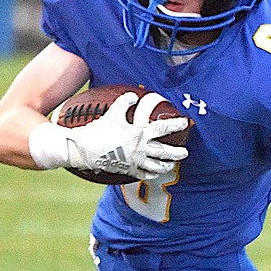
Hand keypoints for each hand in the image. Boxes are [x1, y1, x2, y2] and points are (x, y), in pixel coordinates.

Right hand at [64, 92, 188, 179]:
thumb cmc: (99, 130)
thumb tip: (133, 96)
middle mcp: (141, 149)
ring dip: (166, 165)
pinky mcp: (128, 170)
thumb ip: (125, 102)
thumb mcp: (113, 113)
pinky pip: (144, 175)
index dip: (176, 125)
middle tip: (185, 153)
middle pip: (165, 152)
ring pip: (157, 167)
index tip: (185, 123)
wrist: (85, 149)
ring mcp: (136, 161)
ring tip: (171, 164)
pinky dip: (151, 174)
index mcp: (140, 134)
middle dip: (177, 153)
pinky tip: (154, 173)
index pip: (163, 129)